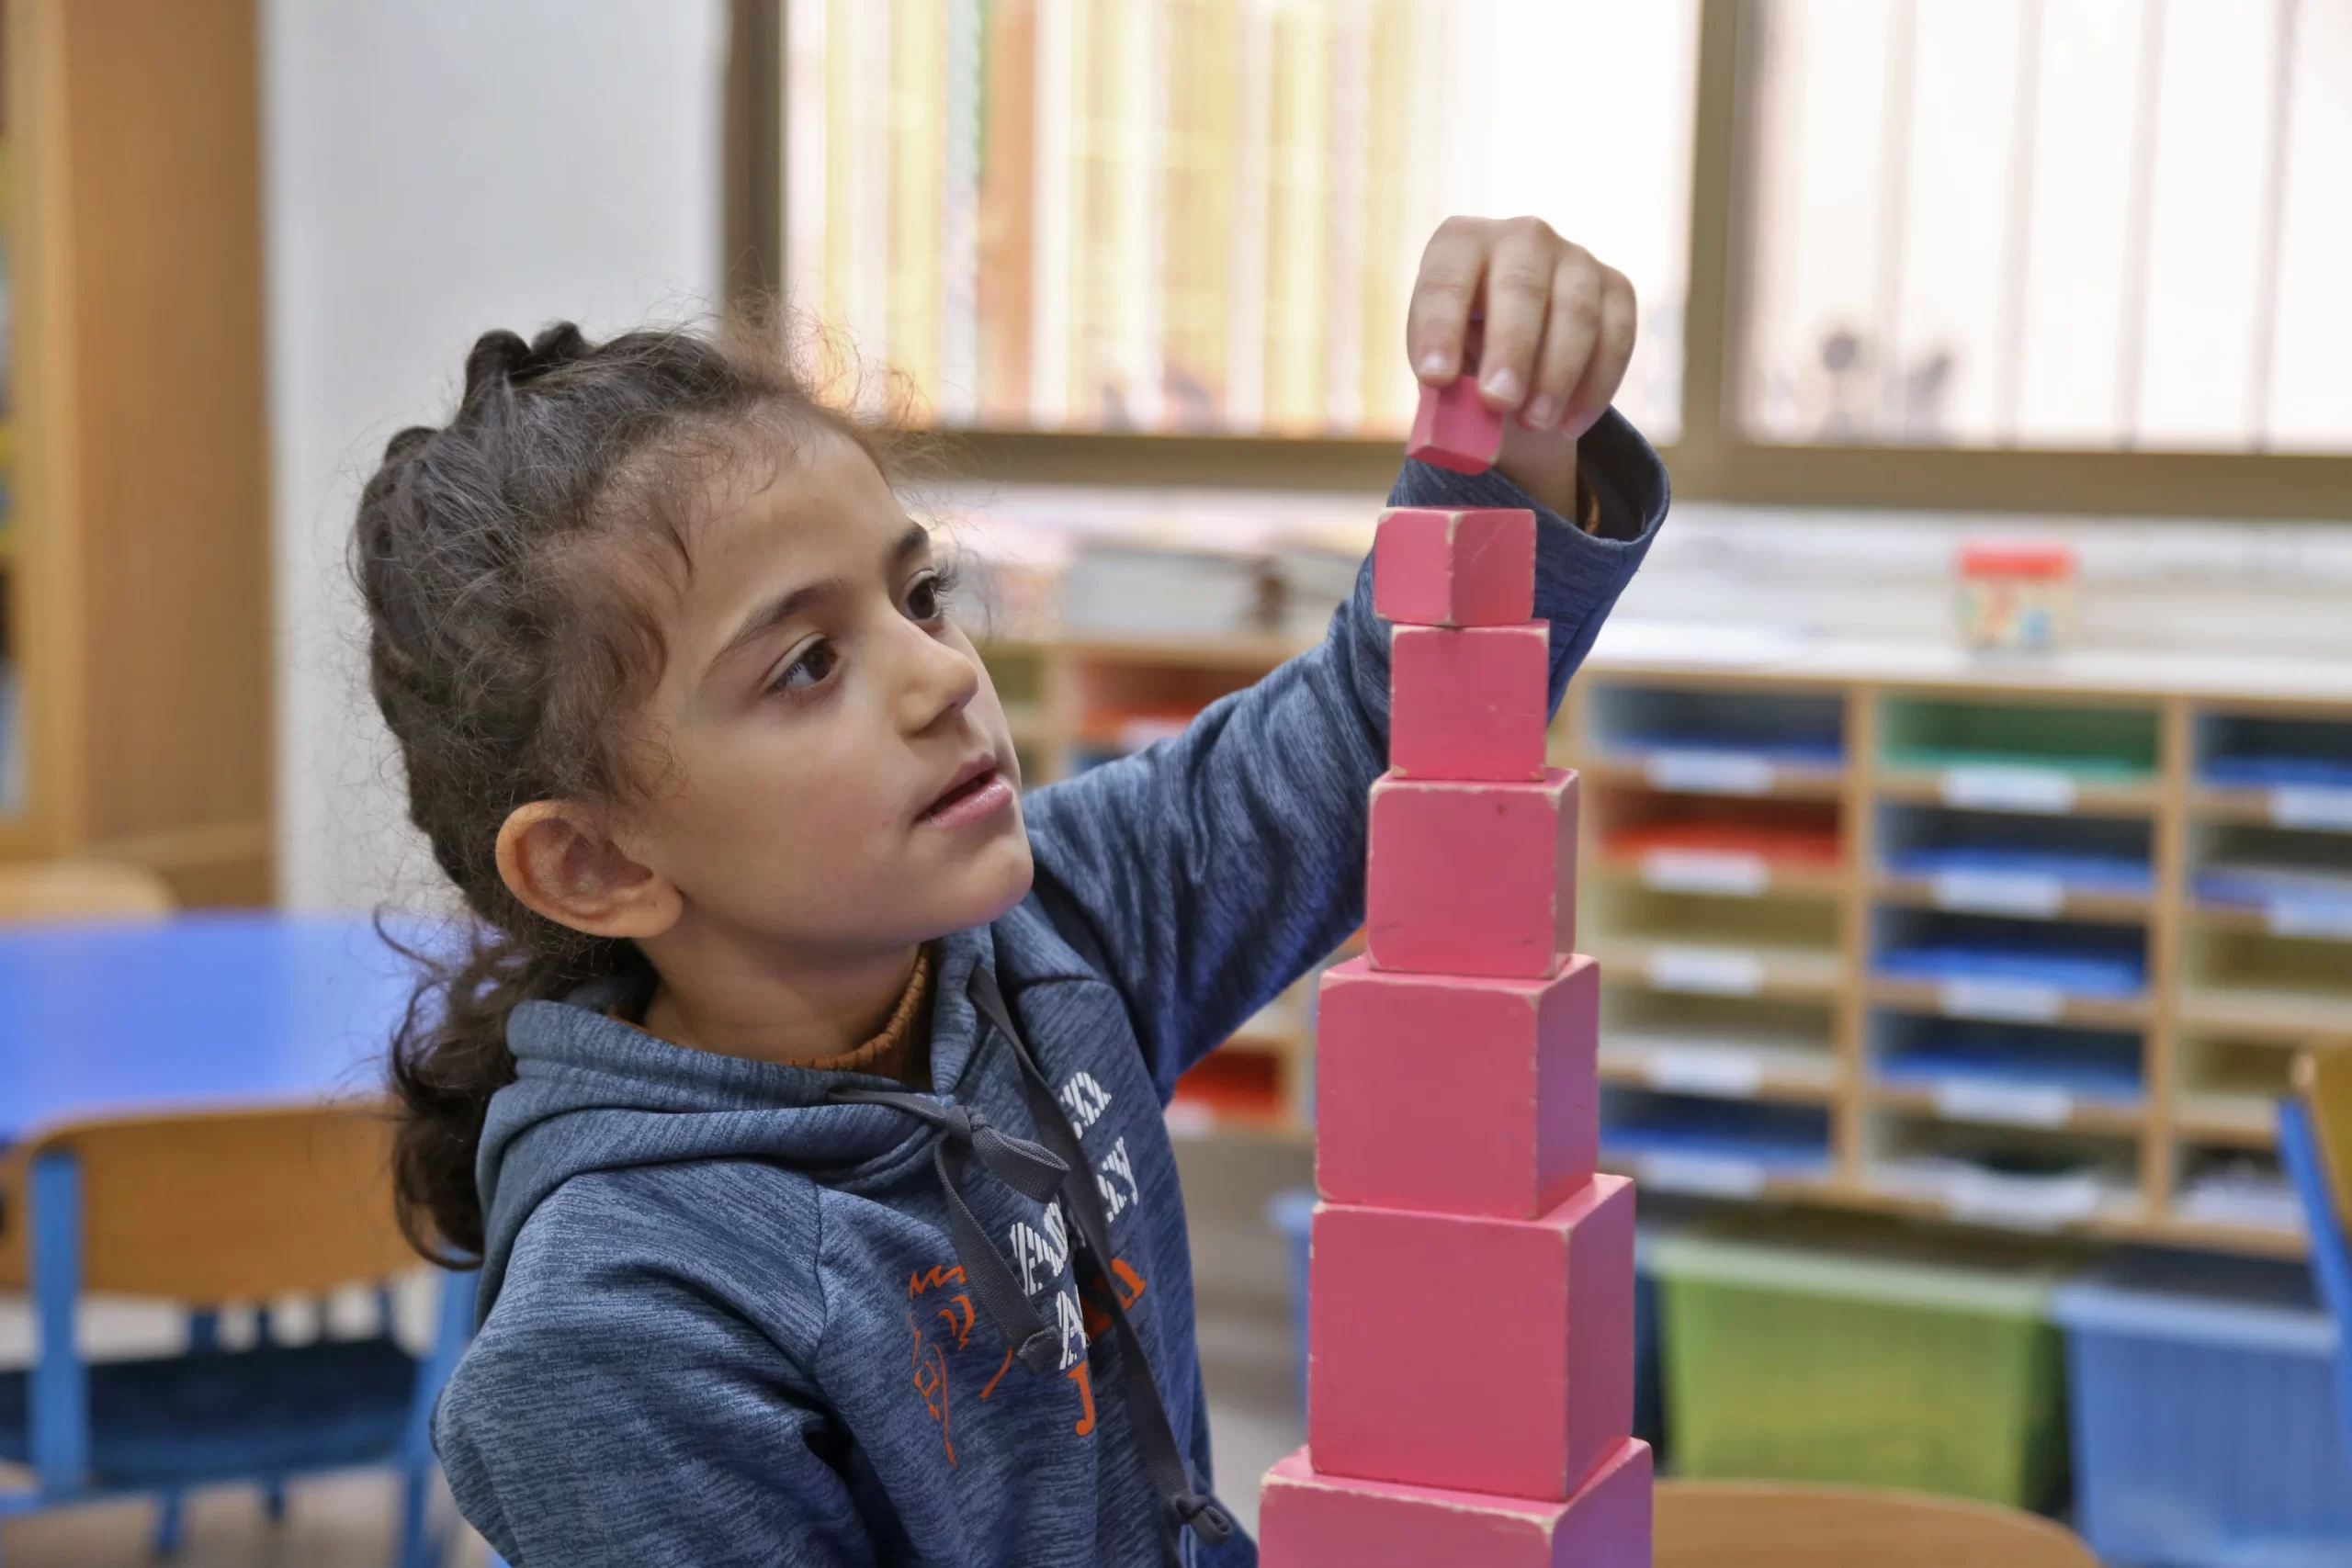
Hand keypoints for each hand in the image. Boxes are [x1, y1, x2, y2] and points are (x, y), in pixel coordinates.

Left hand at [1406, 217, 1636, 514]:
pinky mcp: (1616, 288)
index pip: (1445, 279)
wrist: (1516, 344)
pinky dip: (1595, 387)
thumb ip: (1447, 388)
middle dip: (1511, 349)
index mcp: (1461, 243)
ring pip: (1576, 312)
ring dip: (1556, 375)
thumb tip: (1461, 431)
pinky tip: (1569, 427)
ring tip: (1534, 423)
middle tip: (1498, 402)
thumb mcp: (1443, 363)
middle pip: (1521, 287)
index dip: (1440, 327)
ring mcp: (1575, 258)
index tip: (1436, 378)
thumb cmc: (1464, 349)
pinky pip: (1616, 336)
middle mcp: (1521, 238)